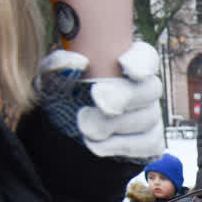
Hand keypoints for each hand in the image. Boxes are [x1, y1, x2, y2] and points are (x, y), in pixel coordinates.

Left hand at [36, 42, 163, 159]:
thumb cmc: (60, 97)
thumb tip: (77, 61)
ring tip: (85, 126)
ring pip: (148, 118)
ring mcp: (149, 116)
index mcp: (123, 64)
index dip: (141, 60)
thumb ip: (57, 65)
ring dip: (115, 124)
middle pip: (151, 88)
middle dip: (127, 95)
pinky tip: (96, 143)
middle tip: (99, 99)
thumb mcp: (50, 78)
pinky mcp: (150, 142)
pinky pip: (148, 144)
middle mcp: (142, 88)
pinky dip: (120, 145)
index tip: (123, 65)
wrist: (61, 132)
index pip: (146, 56)